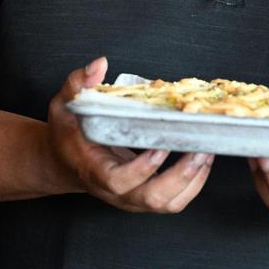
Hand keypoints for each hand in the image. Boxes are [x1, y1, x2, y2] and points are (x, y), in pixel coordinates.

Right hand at [47, 57, 213, 212]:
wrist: (63, 162)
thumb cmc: (65, 134)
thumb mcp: (64, 105)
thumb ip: (78, 84)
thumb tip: (99, 64)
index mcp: (94, 170)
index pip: (119, 181)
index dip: (143, 168)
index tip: (160, 145)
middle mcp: (116, 191)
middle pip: (153, 199)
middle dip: (181, 176)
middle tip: (199, 149)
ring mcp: (132, 197)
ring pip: (168, 204)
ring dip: (193, 181)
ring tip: (205, 152)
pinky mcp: (144, 196)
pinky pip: (174, 200)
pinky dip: (193, 183)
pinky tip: (201, 159)